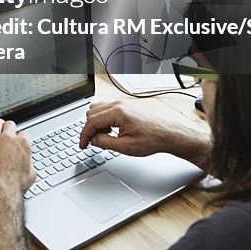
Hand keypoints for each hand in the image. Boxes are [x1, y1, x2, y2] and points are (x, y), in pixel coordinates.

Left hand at [0, 118, 35, 196]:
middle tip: (8, 131)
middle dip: (10, 127)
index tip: (18, 141)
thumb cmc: (15, 185)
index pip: (23, 134)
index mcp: (23, 144)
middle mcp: (8, 139)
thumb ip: (29, 163)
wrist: (1, 192)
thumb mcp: (31, 174)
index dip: (21, 138)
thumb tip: (27, 163)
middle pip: (10, 125)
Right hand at [79, 100, 205, 160]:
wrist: (167, 134)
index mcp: (117, 113)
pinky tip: (111, 130)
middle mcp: (118, 105)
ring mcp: (121, 104)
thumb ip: (105, 142)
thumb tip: (92, 139)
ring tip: (105, 136)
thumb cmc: (151, 140)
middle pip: (91, 113)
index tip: (83, 145)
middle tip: (94, 142)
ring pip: (96, 109)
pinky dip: (102, 119)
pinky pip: (105, 108)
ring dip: (95, 123)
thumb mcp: (125, 147)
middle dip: (89, 129)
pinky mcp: (124, 106)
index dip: (84, 136)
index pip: (91, 122)